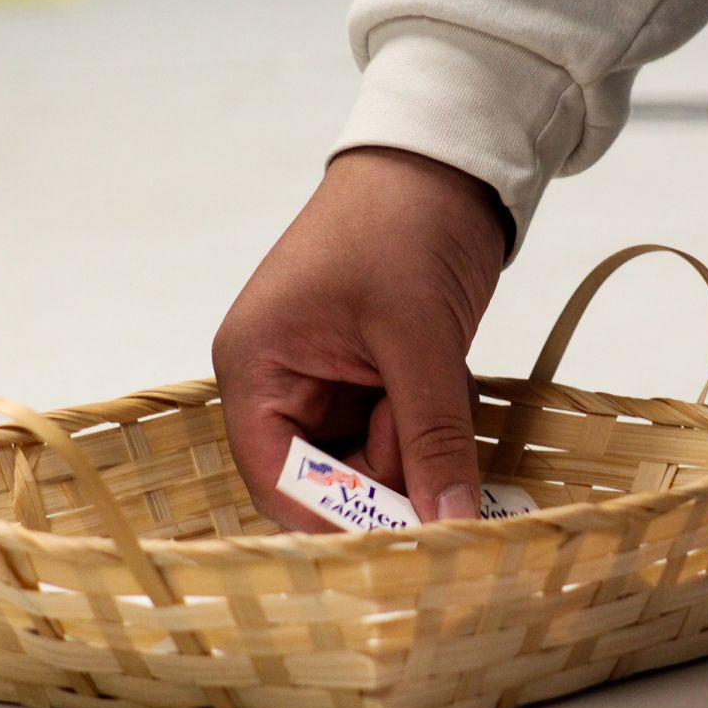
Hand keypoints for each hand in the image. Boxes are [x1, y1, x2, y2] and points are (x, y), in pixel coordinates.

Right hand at [212, 147, 507, 530]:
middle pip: (332, 476)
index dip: (336, 518)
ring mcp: (331, 379)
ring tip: (444, 379)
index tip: (402, 544)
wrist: (444, 163)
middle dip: (393, 469)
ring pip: (377, 457)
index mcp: (257, 367)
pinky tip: (450, 368)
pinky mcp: (375, 374)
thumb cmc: (403, 226)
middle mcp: (283, 381)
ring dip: (422, 436)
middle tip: (440, 442)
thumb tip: (448, 521)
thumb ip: (432, 436)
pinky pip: (405, 428)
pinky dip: (435, 416)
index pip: (278, 478)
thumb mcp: (419, 338)